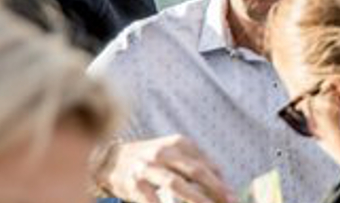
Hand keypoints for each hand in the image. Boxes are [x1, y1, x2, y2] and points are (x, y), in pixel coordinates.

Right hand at [99, 135, 235, 202]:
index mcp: (178, 143)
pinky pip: (153, 200)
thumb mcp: (172, 151)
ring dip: (197, 200)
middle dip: (216, 189)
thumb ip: (194, 161)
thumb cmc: (148, 158)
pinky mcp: (133, 184)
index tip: (231, 196)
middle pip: (196, 171)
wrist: (108, 159)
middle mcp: (163, 152)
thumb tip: (221, 178)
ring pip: (177, 185)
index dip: (221, 181)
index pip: (206, 163)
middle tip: (230, 202)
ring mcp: (147, 168)